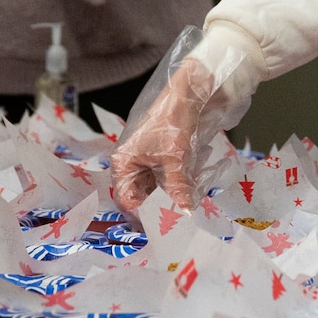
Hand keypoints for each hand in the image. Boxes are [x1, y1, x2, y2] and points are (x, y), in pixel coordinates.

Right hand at [109, 56, 214, 211]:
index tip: (163, 225)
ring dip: (173, 197)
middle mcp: (132, 163)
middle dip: (160, 207)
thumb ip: (177, 187)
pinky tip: (194, 188)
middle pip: (141, 196)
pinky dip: (181, 184)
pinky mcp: (166, 156)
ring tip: (189, 205)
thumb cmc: (174, 121)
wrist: (192, 92)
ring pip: (158, 189)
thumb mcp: (175, 157)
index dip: (141, 214)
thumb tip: (183, 215)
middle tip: (179, 219)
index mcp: (122, 163)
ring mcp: (149, 160)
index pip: (125, 200)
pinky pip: (170, 178)